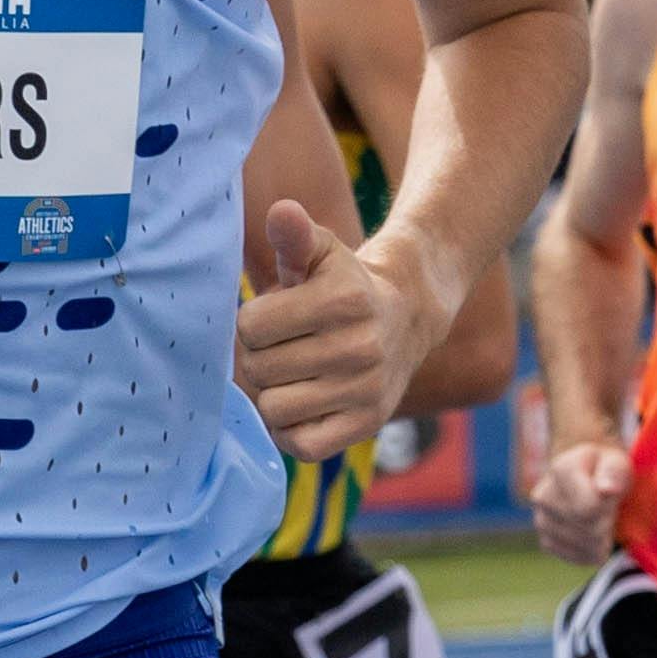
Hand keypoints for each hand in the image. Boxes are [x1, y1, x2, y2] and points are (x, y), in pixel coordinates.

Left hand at [235, 199, 422, 463]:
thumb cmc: (343, 282)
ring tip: (290, 375)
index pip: (250, 326)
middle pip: (258, 369)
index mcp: (343, 300)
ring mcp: (367, 389)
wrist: (406, 314)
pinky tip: (301, 404)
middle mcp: (360, 347)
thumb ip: (295, 234)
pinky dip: (291, 429)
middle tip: (280, 348)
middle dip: (259, 357)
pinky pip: (302, 445)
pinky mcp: (368, 423)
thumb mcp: (321, 251)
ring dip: (272, 393)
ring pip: (274, 409)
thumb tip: (282, 212)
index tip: (272, 317)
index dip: (251, 322)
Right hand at [534, 431, 633, 565]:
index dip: (609, 507)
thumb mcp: (616, 462)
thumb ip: (613, 473)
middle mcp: (543, 497)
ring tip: (602, 518)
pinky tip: (597, 535)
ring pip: (587, 546)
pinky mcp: (546, 542)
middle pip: (590, 529)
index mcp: (561, 470)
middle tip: (609, 507)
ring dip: (604, 537)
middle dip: (609, 521)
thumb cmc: (606, 468)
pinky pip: (580, 558)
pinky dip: (595, 550)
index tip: (611, 494)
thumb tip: (606, 490)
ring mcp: (541, 522)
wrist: (584, 475)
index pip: (589, 508)